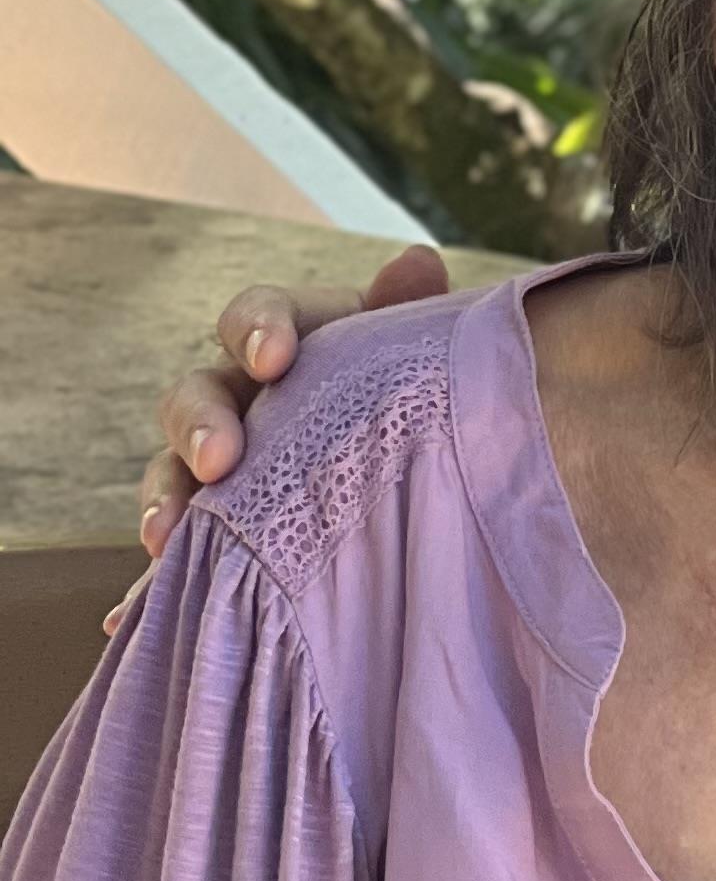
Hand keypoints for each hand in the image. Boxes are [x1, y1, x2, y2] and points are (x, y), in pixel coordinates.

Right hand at [108, 247, 448, 629]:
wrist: (423, 465)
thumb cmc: (413, 394)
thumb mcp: (414, 356)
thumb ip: (407, 314)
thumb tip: (416, 260)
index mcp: (291, 340)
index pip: (254, 314)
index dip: (257, 330)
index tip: (275, 358)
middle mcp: (242, 398)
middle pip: (197, 396)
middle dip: (200, 425)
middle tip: (218, 459)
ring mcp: (221, 467)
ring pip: (172, 474)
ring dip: (164, 502)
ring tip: (163, 540)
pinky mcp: (217, 530)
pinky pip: (178, 556)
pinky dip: (151, 586)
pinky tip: (128, 620)